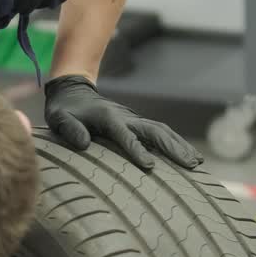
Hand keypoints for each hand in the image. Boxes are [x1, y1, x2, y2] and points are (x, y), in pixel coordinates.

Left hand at [44, 74, 202, 170]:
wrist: (73, 90)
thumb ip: (70, 129)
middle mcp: (126, 117)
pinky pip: (159, 133)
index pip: (126, 136)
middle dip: (173, 148)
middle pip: (155, 131)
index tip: (149, 166)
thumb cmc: (64, 109)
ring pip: (162, 131)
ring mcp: (133, 120)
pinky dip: (175, 143)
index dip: (137, 150)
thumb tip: (84, 144)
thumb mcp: (59, 118)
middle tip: (190, 165)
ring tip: (196, 163)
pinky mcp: (136, 124)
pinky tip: (187, 156)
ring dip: (180, 146)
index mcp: (108, 118)